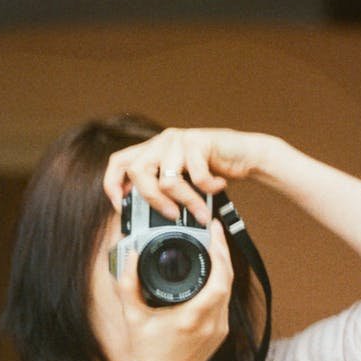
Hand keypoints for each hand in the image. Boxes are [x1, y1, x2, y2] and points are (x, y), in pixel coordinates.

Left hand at [103, 127, 269, 224]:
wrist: (247, 153)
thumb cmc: (215, 170)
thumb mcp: (184, 182)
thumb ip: (166, 192)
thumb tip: (148, 221)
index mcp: (153, 150)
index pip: (118, 162)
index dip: (112, 185)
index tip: (122, 208)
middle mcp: (162, 142)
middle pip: (137, 172)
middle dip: (152, 200)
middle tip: (172, 215)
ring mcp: (179, 139)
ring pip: (167, 179)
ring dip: (187, 201)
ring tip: (201, 211)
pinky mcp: (198, 140)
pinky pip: (195, 175)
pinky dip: (208, 188)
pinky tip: (218, 186)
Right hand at [117, 218, 233, 360]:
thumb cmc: (147, 351)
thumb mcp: (132, 318)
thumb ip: (128, 286)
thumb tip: (130, 256)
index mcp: (192, 318)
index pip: (218, 279)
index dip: (220, 253)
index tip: (213, 232)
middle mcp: (211, 323)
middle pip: (228, 279)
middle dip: (223, 251)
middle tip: (214, 230)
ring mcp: (219, 329)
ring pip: (229, 289)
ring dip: (224, 265)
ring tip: (213, 244)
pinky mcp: (221, 332)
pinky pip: (225, 300)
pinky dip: (221, 282)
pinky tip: (213, 270)